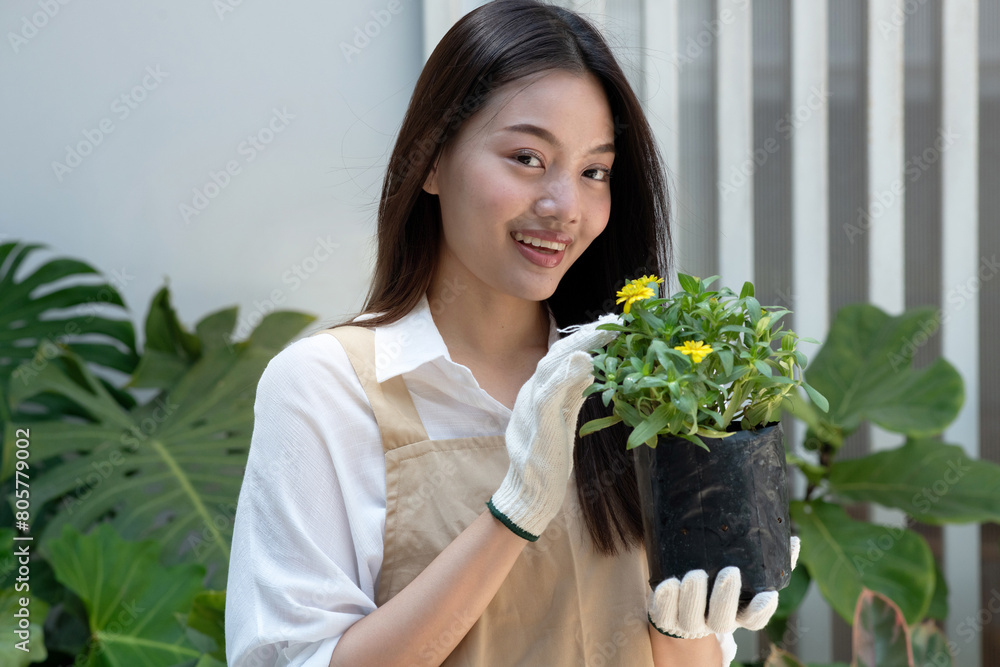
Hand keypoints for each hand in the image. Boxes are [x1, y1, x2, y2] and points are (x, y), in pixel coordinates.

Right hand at [486, 312, 621, 540]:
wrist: (528, 494)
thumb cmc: (547, 459)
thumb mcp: (562, 419)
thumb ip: (572, 394)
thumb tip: (590, 368)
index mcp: (537, 391)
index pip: (559, 356)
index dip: (582, 338)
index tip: (607, 325)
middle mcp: (530, 393)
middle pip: (556, 354)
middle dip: (584, 335)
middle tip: (611, 321)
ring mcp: (530, 407)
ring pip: (552, 366)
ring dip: (578, 345)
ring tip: (602, 330)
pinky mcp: (537, 424)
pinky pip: (549, 393)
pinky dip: (565, 374)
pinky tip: (584, 360)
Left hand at [648, 536, 800, 637]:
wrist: (680, 601)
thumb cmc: (719, 580)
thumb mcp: (745, 573)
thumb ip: (770, 561)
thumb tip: (795, 540)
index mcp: (736, 613)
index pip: (754, 620)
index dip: (760, 611)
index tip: (767, 596)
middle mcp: (714, 621)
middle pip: (722, 620)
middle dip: (725, 598)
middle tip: (729, 572)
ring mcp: (689, 622)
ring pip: (691, 617)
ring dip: (694, 598)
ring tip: (694, 575)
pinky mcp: (665, 616)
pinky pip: (663, 614)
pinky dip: (666, 600)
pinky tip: (668, 584)